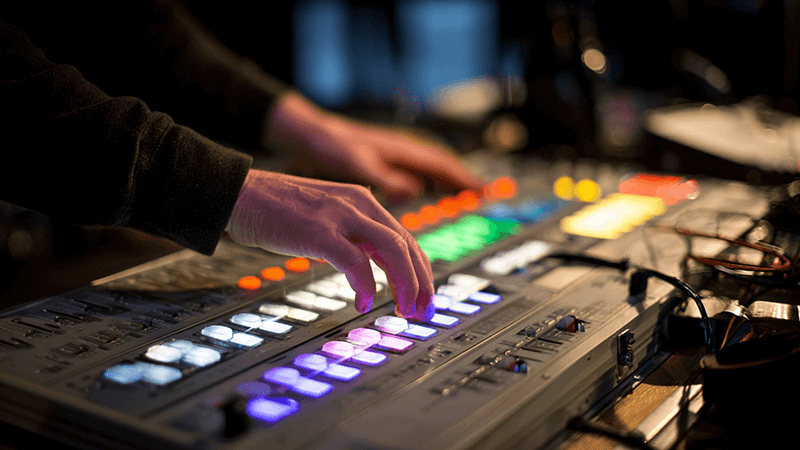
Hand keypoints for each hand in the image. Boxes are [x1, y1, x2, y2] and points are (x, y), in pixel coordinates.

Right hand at [225, 169, 434, 320]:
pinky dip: (365, 285)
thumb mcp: (327, 216)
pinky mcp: (319, 231)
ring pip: (393, 250)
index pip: (406, 238)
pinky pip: (355, 261)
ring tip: (404, 310)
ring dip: (406, 284)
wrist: (239, 192)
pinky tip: (364, 302)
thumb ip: (351, 235)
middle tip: (423, 312)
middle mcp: (358, 204)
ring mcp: (340, 216)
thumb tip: (372, 268)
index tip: (423, 298)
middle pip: (408, 245)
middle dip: (422, 283)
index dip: (421, 271)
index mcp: (363, 201)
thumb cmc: (277, 209)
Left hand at [265, 92, 483, 202]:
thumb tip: (415, 191)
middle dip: (463, 178)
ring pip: (430, 168)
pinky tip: (425, 192)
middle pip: (442, 165)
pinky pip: (416, 172)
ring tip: (463, 194)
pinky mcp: (385, 161)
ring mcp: (395, 155)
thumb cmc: (334, 145)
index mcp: (402, 151)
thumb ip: (388, 179)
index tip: (484, 189)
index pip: (442, 165)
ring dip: (447, 180)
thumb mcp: (360, 164)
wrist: (313, 133)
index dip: (464, 177)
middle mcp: (403, 151)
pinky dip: (428, 181)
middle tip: (483, 193)